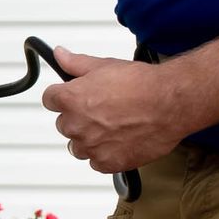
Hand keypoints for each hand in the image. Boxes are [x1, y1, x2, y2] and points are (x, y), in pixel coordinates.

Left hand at [40, 47, 189, 172]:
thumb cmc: (142, 85)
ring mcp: (91, 147)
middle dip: (78, 118)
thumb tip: (60, 55)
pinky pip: (96, 162)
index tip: (72, 96)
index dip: (62, 96)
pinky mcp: (107, 163)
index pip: (49, 100)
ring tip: (112, 126)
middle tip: (101, 110)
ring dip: (89, 138)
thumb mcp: (104, 65)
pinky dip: (105, 154)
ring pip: (78, 146)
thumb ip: (76, 63)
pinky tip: (120, 140)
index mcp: (70, 99)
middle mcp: (76, 125)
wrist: (169, 104)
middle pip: (64, 124)